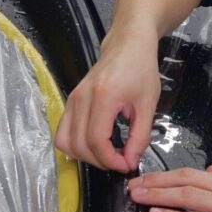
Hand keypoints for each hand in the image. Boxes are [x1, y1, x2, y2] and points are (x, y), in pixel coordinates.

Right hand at [56, 31, 160, 171]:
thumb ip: (140, 136)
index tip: (126, 165)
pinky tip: (95, 145)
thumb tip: (130, 161)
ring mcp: (72, 99)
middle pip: (79, 145)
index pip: (96, 140)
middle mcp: (81, 98)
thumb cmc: (140, 69)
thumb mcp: (148, 104)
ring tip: (107, 154)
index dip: (110, 160)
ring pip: (65, 142)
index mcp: (103, 96)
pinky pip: (63, 132)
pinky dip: (76, 145)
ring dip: (85, 156)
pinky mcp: (70, 101)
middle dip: (100, 161)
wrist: (127, 46)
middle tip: (120, 161)